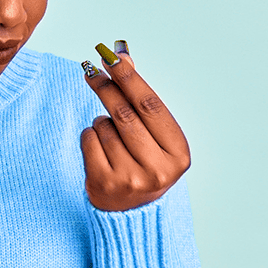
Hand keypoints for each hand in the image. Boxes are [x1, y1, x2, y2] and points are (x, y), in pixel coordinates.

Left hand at [80, 42, 191, 211]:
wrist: (130, 213)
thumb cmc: (144, 163)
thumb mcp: (153, 134)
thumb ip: (140, 96)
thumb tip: (122, 54)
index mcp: (178, 154)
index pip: (150, 105)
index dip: (129, 78)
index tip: (111, 57)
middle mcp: (158, 169)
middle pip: (124, 113)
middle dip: (106, 86)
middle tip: (90, 68)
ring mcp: (130, 179)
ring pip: (104, 126)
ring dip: (101, 120)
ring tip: (109, 131)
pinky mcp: (104, 184)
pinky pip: (89, 140)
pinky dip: (90, 134)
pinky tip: (99, 147)